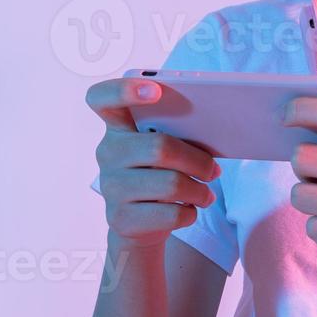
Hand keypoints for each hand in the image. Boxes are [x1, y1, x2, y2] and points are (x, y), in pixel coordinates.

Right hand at [85, 77, 220, 247]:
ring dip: (199, 190)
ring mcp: (110, 187)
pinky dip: (190, 212)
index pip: (103, 98)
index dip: (124, 90)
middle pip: (159, 147)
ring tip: (206, 193)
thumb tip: (211, 132)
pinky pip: (171, 213)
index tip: (156, 90)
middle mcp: (107, 153)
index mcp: (117, 127)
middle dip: (197, 161)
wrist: (140, 226)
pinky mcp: (120, 218)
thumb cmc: (160, 176)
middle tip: (213, 171)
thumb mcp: (164, 152)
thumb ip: (175, 134)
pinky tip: (188, 210)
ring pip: (171, 184)